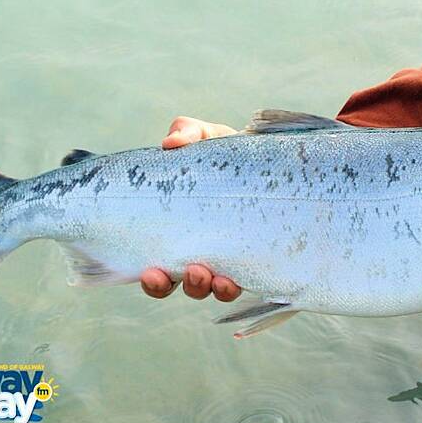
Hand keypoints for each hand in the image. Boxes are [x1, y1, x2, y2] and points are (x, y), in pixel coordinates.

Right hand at [140, 116, 240, 300]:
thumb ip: (187, 133)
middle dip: (181, 285)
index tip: (151, 272)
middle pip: (180, 284)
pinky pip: (242, 282)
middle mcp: (198, 251)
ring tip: (210, 276)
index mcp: (177, 231)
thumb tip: (170, 143)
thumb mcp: (205, 138)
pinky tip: (232, 279)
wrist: (270, 161)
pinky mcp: (254, 258)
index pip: (157, 266)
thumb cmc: (227, 153)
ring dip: (207, 288)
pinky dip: (233, 285)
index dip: (152, 278)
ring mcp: (226, 257)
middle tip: (189, 273)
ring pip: (210, 288)